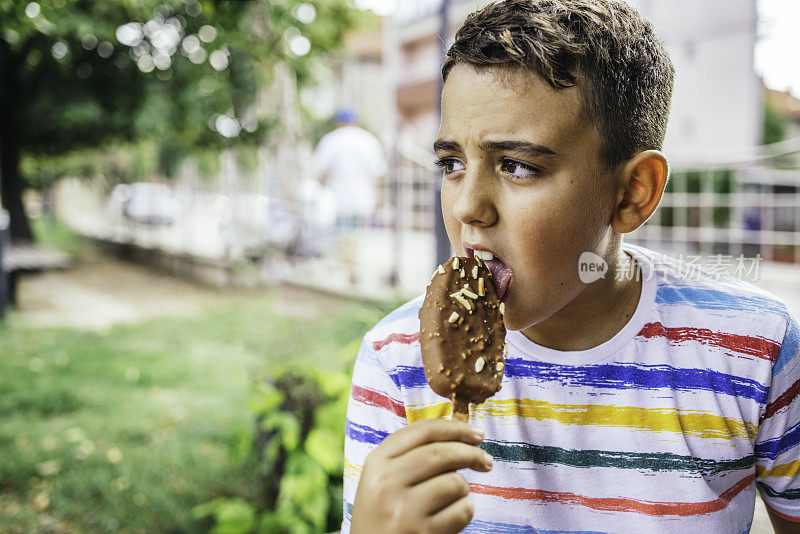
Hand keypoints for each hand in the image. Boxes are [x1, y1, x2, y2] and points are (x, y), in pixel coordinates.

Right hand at [350, 418, 492, 533]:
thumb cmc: (383, 515)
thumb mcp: (382, 481)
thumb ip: (409, 457)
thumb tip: (460, 436)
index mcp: (377, 463)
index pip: (423, 431)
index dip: (456, 428)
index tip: (478, 434)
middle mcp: (387, 483)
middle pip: (442, 453)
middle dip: (471, 453)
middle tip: (486, 461)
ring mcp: (403, 509)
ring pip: (454, 482)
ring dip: (462, 489)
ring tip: (452, 500)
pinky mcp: (422, 532)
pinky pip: (462, 511)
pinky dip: (464, 512)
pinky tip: (450, 519)